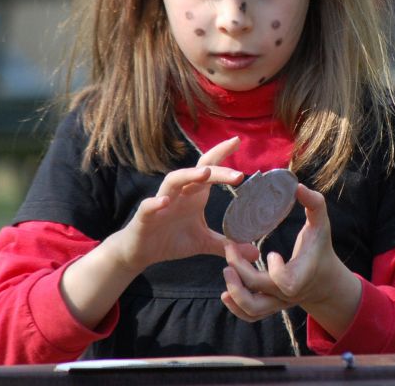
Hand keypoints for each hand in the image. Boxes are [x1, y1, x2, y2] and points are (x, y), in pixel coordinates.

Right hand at [111, 136, 254, 271]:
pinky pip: (149, 206)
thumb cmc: (170, 240)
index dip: (221, 153)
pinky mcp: (145, 217)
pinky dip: (156, 202)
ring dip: (188, 175)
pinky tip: (165, 202)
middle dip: (217, 170)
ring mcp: (161, 202)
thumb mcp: (202, 243)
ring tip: (205, 174)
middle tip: (238, 175)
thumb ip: (226, 244)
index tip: (237, 141)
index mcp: (194, 195)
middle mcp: (179, 193)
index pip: (209, 168)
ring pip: (173, 180)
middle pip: (198, 172)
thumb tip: (254, 253)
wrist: (140, 252)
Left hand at [221, 185, 360, 336]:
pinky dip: (236, 307)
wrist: (324, 280)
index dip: (276, 271)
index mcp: (302, 274)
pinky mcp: (270, 307)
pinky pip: (250, 316)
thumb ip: (313, 204)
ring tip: (226, 270)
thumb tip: (297, 185)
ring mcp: (278, 303)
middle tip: (229, 248)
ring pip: (252, 309)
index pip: (285, 283)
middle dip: (241, 271)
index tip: (271, 252)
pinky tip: (225, 291)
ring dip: (235, 293)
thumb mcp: (321, 224)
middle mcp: (288, 293)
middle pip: (260, 290)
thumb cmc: (320, 247)